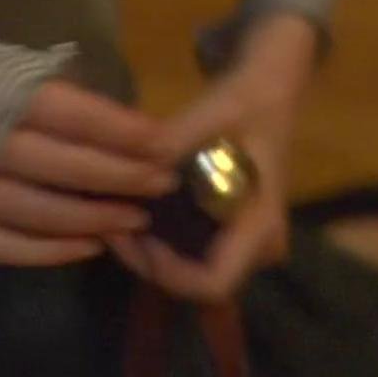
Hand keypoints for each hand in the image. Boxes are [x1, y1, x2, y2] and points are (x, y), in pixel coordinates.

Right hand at [0, 81, 177, 266]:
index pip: (65, 111)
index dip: (118, 128)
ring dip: (92, 217)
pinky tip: (87, 247)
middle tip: (163, 183)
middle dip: (118, 175)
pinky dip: (48, 251)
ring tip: (135, 220)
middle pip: (60, 164)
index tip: (163, 140)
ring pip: (37, 211)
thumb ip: (28, 88)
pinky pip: (3, 246)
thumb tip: (111, 115)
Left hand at [108, 13, 318, 302]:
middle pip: (193, 284)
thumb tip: (129, 163)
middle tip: (109, 222)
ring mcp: (243, 245)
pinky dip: (156, 244)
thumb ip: (171, 141)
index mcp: (260, 225)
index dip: (165, 272)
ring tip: (113, 215)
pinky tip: (128, 214)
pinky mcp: (227, 234)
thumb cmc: (245, 102)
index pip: (212, 284)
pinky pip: (188, 255)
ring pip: (187, 273)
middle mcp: (256, 247)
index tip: (134, 232)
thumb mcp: (211, 113)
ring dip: (147, 254)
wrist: (268, 92)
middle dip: (146, 261)